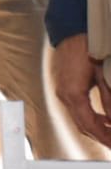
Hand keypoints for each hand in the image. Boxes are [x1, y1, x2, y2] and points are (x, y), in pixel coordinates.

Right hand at [53, 33, 110, 147]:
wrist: (70, 31)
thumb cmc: (86, 46)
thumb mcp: (103, 74)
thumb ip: (109, 99)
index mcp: (73, 93)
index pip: (89, 125)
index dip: (105, 137)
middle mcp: (64, 95)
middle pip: (83, 126)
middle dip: (101, 137)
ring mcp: (62, 91)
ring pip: (79, 119)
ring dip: (96, 128)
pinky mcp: (64, 87)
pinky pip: (76, 110)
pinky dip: (90, 118)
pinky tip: (103, 119)